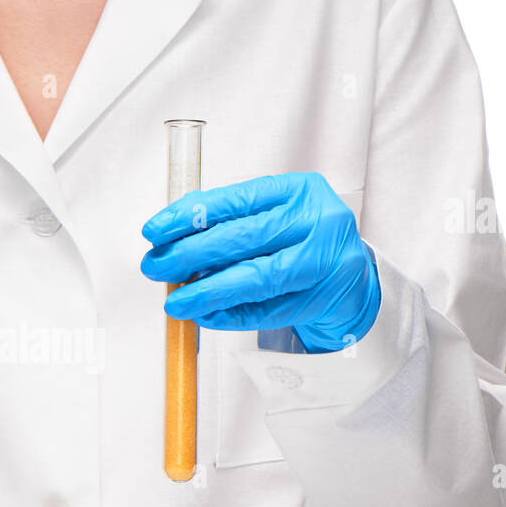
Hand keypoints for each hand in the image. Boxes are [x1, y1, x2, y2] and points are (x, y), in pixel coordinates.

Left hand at [140, 171, 379, 352]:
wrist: (350, 278)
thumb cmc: (300, 241)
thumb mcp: (271, 215)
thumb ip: (228, 219)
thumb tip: (170, 234)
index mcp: (301, 190)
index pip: (237, 200)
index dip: (191, 216)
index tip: (155, 230)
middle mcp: (318, 222)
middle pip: (244, 238)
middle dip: (191, 254)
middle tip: (155, 266)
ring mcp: (325, 263)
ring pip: (256, 278)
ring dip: (208, 291)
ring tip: (174, 300)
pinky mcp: (322, 300)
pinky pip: (267, 311)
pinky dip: (231, 315)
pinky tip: (204, 315)